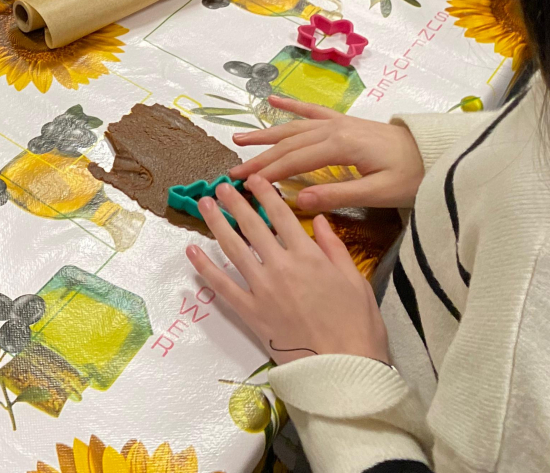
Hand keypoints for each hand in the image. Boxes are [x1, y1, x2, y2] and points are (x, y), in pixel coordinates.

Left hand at [186, 176, 390, 364]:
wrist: (343, 369)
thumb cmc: (357, 326)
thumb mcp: (355, 280)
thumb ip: (334, 247)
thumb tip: (320, 219)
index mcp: (309, 256)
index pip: (281, 216)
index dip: (265, 194)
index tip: (254, 179)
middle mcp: (281, 266)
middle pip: (252, 226)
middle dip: (234, 203)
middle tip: (220, 185)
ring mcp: (262, 289)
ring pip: (233, 249)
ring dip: (216, 224)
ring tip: (204, 204)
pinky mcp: (250, 312)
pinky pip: (222, 286)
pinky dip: (205, 268)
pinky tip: (192, 251)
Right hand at [229, 96, 425, 209]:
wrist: (438, 152)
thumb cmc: (414, 175)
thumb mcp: (380, 192)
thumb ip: (338, 194)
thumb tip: (299, 199)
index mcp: (341, 146)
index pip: (295, 161)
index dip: (268, 172)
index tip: (244, 184)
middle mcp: (334, 129)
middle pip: (289, 144)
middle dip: (259, 158)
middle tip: (233, 171)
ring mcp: (339, 123)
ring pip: (294, 126)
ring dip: (266, 133)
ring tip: (239, 138)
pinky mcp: (345, 122)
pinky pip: (313, 111)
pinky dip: (292, 105)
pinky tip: (272, 101)